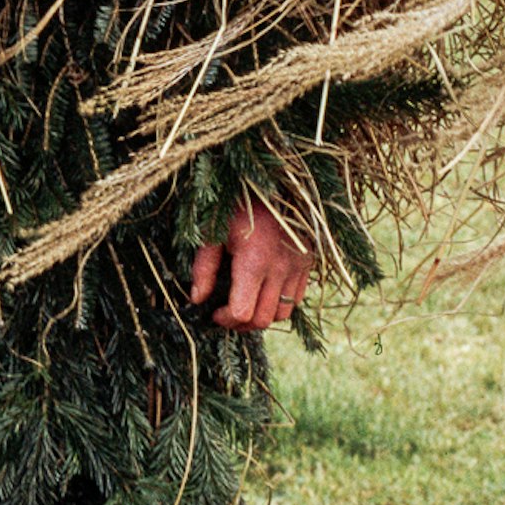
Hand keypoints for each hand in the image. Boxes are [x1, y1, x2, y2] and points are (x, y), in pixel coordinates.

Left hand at [189, 196, 315, 330]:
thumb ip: (204, 267)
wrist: (274, 179)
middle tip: (226, 315)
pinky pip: (297, 298)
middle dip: (241, 324)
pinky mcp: (308, 262)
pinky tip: (264, 292)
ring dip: (262, 316)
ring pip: (283, 313)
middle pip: (263, 319)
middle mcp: (280, 268)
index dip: (225, 319)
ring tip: (246, 305)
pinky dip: (280, 303)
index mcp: (253, 260)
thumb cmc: (238, 201)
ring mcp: (298, 266)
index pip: (243, 312)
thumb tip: (197, 299)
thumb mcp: (213, 230)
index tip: (214, 312)